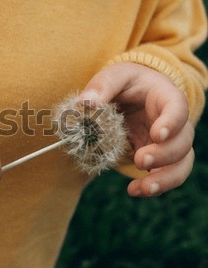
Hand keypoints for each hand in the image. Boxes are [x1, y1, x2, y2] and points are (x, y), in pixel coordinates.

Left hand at [79, 62, 193, 196]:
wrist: (131, 94)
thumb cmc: (126, 83)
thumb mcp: (114, 76)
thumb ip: (102, 86)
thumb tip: (85, 104)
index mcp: (166, 97)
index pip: (178, 109)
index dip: (171, 123)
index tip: (156, 134)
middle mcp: (174, 123)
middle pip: (183, 141)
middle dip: (165, 155)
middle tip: (141, 159)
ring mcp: (169, 143)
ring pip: (181, 164)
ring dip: (164, 179)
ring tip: (141, 188)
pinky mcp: (159, 158)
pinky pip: (165, 176)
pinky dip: (153, 186)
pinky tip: (134, 191)